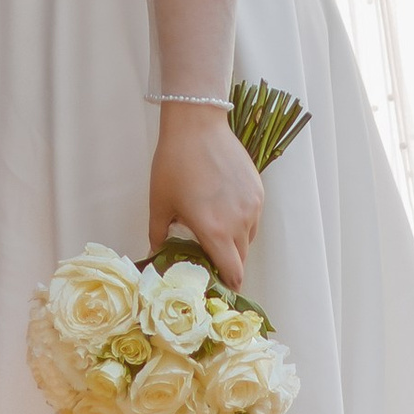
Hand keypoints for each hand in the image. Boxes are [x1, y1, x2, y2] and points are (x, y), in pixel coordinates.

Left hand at [149, 105, 262, 290]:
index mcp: (214, 231)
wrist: (197, 126)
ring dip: (235, 243)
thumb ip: (158, 235)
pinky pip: (253, 217)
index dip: (227, 285)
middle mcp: (239, 222)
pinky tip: (222, 209)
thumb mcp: (160, 203)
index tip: (217, 287)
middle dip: (228, 263)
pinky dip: (242, 222)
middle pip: (241, 258)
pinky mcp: (258, 191)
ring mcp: (252, 206)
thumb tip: (155, 254)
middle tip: (209, 258)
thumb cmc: (174, 164)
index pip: (233, 273)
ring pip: (249, 238)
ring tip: (215, 230)